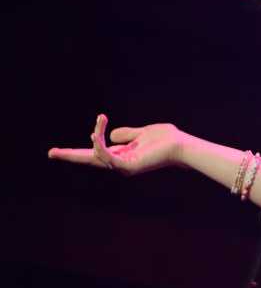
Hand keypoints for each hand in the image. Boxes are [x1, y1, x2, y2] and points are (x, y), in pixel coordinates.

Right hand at [47, 114, 184, 175]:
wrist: (182, 145)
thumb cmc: (166, 140)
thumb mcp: (142, 133)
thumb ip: (127, 134)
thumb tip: (111, 134)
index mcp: (122, 155)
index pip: (95, 153)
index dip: (77, 152)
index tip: (56, 151)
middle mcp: (120, 163)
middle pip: (89, 159)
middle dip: (70, 156)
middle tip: (51, 152)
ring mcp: (123, 167)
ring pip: (97, 154)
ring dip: (96, 136)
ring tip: (99, 120)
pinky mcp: (127, 166)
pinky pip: (106, 156)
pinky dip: (99, 144)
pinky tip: (97, 133)